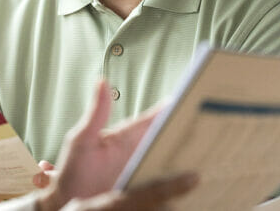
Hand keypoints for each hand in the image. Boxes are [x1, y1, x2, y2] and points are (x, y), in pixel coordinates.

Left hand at [36, 81, 196, 210]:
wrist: (65, 205)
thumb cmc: (72, 172)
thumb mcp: (81, 141)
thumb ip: (95, 114)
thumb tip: (102, 81)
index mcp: (127, 136)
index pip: (156, 118)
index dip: (175, 108)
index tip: (195, 98)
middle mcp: (140, 152)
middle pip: (171, 139)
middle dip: (191, 132)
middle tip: (214, 126)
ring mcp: (145, 173)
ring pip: (173, 164)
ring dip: (189, 161)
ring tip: (212, 157)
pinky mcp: (145, 193)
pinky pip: (167, 187)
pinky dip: (180, 186)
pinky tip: (196, 188)